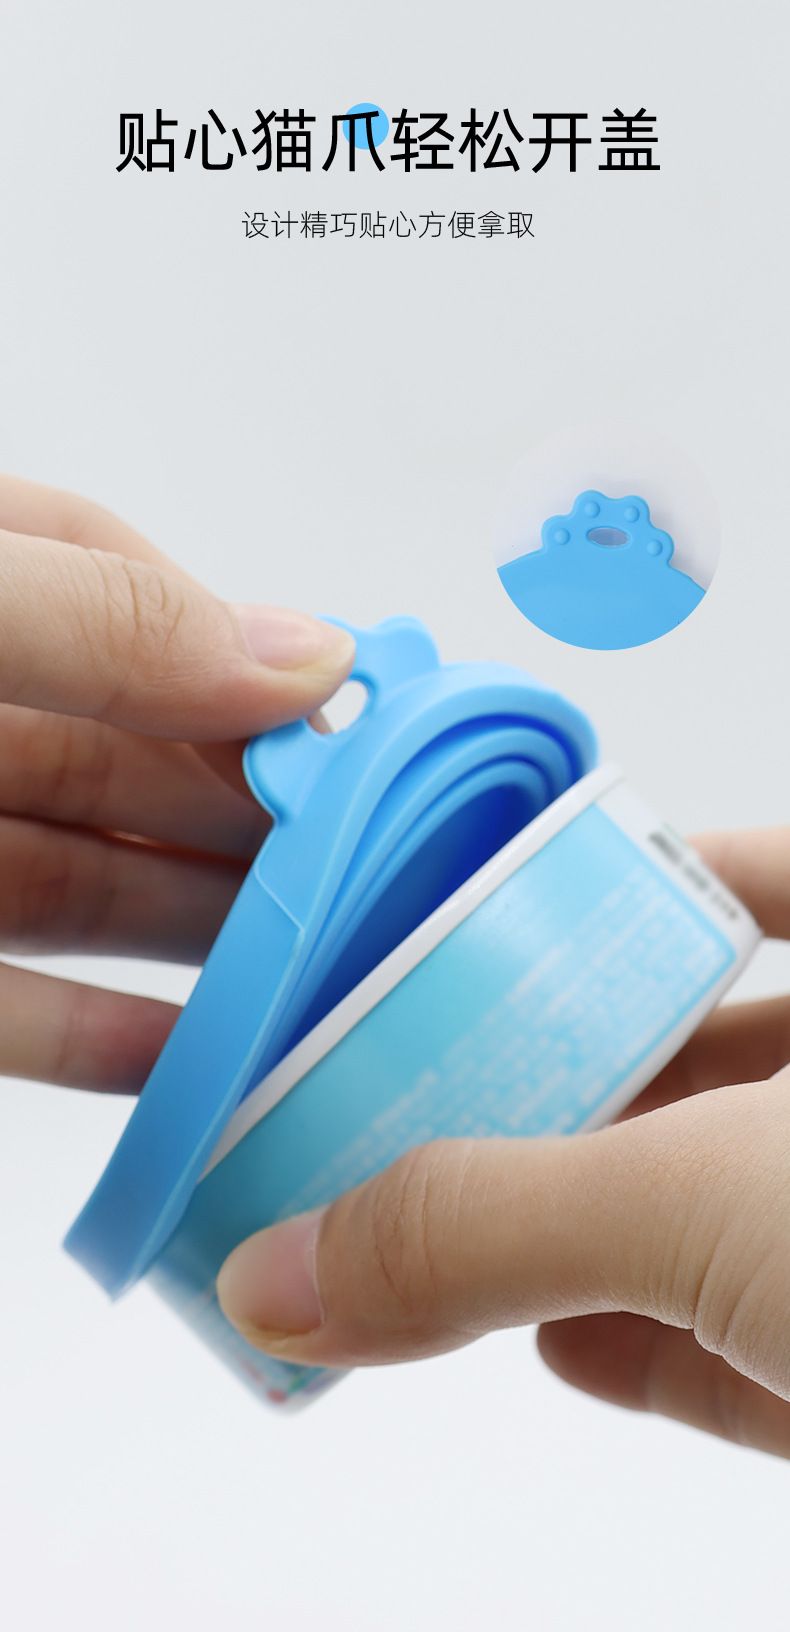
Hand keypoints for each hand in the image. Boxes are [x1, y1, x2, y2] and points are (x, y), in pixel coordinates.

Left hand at [0, 474, 353, 1091]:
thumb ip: (103, 621)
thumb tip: (301, 654)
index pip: (125, 590)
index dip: (245, 654)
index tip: (353, 727)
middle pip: (131, 758)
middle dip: (255, 813)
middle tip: (377, 869)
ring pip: (88, 888)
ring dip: (207, 929)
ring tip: (330, 966)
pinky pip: (16, 1012)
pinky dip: (107, 1041)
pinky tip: (201, 1059)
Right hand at [217, 829, 789, 1459]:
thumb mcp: (715, 1191)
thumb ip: (495, 1222)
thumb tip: (284, 1269)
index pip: (753, 880)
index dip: (634, 872)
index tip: (507, 893)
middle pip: (706, 1052)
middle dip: (562, 1065)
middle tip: (421, 1066)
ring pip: (709, 1208)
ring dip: (578, 1221)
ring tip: (432, 1213)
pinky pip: (742, 1344)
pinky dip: (643, 1342)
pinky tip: (553, 1343)